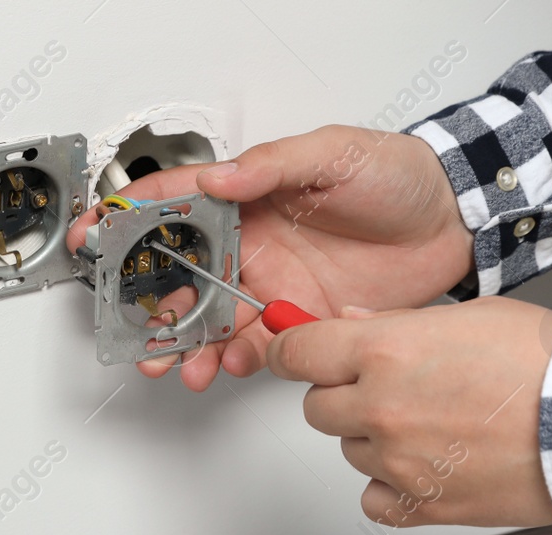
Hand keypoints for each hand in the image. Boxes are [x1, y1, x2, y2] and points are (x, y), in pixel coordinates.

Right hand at [66, 126, 474, 390]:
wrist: (456, 221)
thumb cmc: (398, 176)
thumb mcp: (332, 153)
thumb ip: (270, 165)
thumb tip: (218, 177)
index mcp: (248, 199)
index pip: (175, 206)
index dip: (130, 220)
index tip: (95, 235)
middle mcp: (252, 245)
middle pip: (183, 277)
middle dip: (153, 305)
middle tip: (141, 330)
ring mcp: (273, 287)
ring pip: (213, 322)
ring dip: (189, 345)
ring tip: (179, 363)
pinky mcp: (301, 321)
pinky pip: (259, 348)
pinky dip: (240, 361)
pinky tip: (234, 363)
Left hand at [267, 297, 551, 528]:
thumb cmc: (548, 365)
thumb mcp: (470, 316)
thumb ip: (396, 322)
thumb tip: (352, 321)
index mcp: (385, 353)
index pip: (297, 353)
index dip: (291, 351)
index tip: (293, 353)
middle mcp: (381, 408)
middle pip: (317, 407)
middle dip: (341, 395)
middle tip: (385, 388)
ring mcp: (397, 462)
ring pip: (349, 450)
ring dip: (374, 439)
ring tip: (431, 424)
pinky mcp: (420, 504)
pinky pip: (373, 498)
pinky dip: (390, 487)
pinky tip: (425, 466)